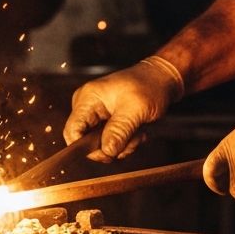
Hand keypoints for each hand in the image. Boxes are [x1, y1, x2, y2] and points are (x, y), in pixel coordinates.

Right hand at [63, 56, 183, 160]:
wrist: (163, 79)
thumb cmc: (150, 85)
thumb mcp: (136, 109)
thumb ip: (119, 130)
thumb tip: (106, 151)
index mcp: (88, 98)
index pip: (72, 131)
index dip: (85, 148)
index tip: (107, 154)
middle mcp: (88, 106)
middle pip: (86, 141)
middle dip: (110, 146)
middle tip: (131, 139)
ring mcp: (97, 114)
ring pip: (100, 145)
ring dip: (122, 145)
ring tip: (137, 133)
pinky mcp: (107, 121)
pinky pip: (110, 142)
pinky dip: (125, 142)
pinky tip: (136, 132)